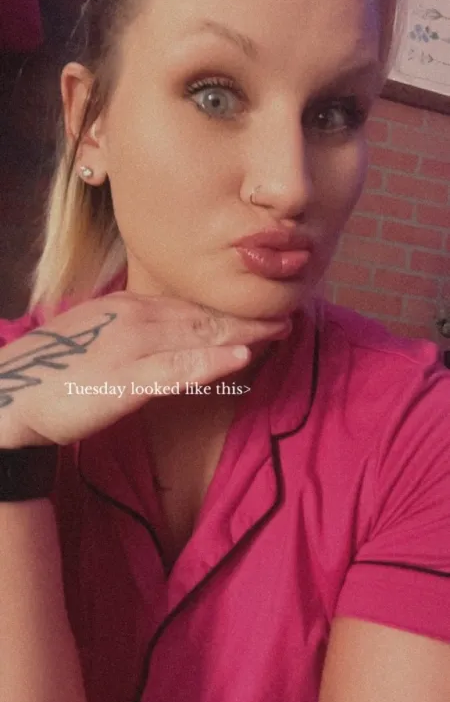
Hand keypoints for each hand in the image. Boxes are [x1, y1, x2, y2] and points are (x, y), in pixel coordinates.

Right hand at [0, 291, 290, 447]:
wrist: (11, 395)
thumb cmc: (56, 370)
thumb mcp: (99, 337)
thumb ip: (136, 331)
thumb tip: (170, 332)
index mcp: (129, 308)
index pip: (190, 306)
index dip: (229, 309)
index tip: (262, 309)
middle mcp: (134, 319)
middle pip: (202, 318)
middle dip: (247, 318)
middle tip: (288, 315)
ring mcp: (131, 347)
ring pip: (197, 337)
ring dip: (242, 334)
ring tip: (280, 330)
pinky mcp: (125, 381)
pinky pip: (176, 370)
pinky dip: (210, 363)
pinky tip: (241, 359)